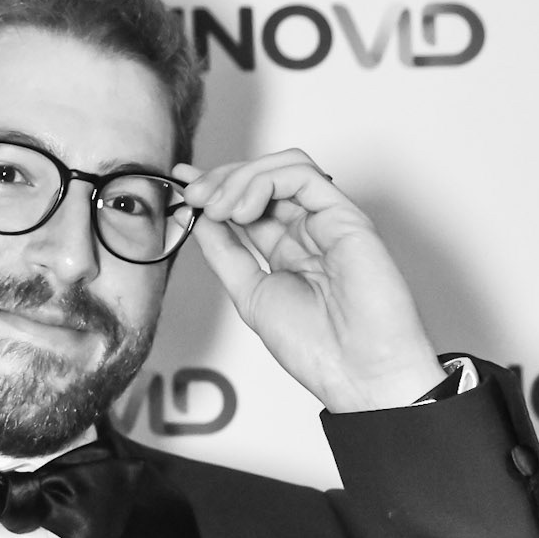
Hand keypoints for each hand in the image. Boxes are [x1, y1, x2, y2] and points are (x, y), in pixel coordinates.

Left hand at [175, 151, 445, 411]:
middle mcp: (308, 230)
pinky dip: (266, 182)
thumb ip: (226, 253)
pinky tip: (245, 210)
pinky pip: (303, 175)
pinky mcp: (346, 215)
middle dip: (221, 180)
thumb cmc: (316, 346)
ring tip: (219, 209)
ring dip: (241, 179)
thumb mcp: (250, 293)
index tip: (182, 183)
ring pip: (283, 168)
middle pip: (263, 178)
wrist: (356, 370)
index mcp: (287, 250)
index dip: (215, 187)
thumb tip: (199, 220)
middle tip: (194, 196)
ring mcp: (327, 220)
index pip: (249, 203)